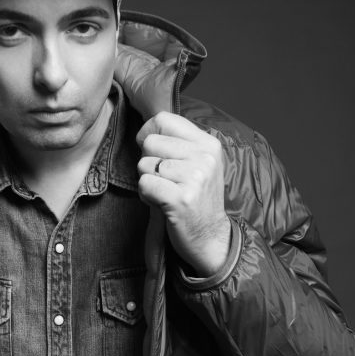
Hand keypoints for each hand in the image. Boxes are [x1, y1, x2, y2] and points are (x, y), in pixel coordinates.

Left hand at [137, 112, 229, 276]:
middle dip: (148, 162)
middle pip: (150, 142)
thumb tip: (144, 129)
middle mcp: (205, 157)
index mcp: (208, 144)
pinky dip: (146, 196)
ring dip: (148, 181)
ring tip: (166, 193)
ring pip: (144, 164)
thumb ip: (177, 143)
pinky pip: (144, 184)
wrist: (210, 237)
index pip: (164, 118)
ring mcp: (195, 178)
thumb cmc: (196, 198)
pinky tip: (163, 203)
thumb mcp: (198, 163)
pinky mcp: (181, 199)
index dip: (148, 132)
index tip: (152, 150)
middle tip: (165, 180)